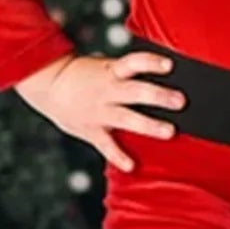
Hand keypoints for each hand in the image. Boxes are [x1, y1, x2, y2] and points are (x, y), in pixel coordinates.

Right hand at [14, 49, 185, 171]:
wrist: (49, 86)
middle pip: (136, 92)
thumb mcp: (105, 67)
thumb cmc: (84, 76)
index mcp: (111, 72)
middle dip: (159, 96)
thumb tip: (160, 74)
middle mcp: (107, 90)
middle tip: (180, 101)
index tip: (169, 64)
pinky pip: (106, 145)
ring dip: (149, 125)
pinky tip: (131, 166)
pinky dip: (118, 156)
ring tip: (169, 131)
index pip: (133, 62)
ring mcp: (99, 111)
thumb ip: (126, 73)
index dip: (150, 62)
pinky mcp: (91, 129)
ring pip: (127, 118)